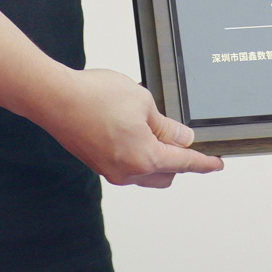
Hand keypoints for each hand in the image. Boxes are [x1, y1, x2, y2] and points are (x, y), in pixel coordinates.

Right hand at [39, 67, 224, 187]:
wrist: (55, 99)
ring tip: (155, 129)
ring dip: (157, 158)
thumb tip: (181, 138)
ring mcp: (110, 171)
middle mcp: (128, 172)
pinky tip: (134, 132)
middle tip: (182, 136)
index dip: (204, 163)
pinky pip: (128, 167)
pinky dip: (139, 155)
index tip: (216, 164)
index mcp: (144, 158)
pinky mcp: (98, 164)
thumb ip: (166, 125)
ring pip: (146, 173)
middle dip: (179, 159)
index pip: (184, 163)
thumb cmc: (94, 97)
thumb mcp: (142, 102)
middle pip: (166, 174)